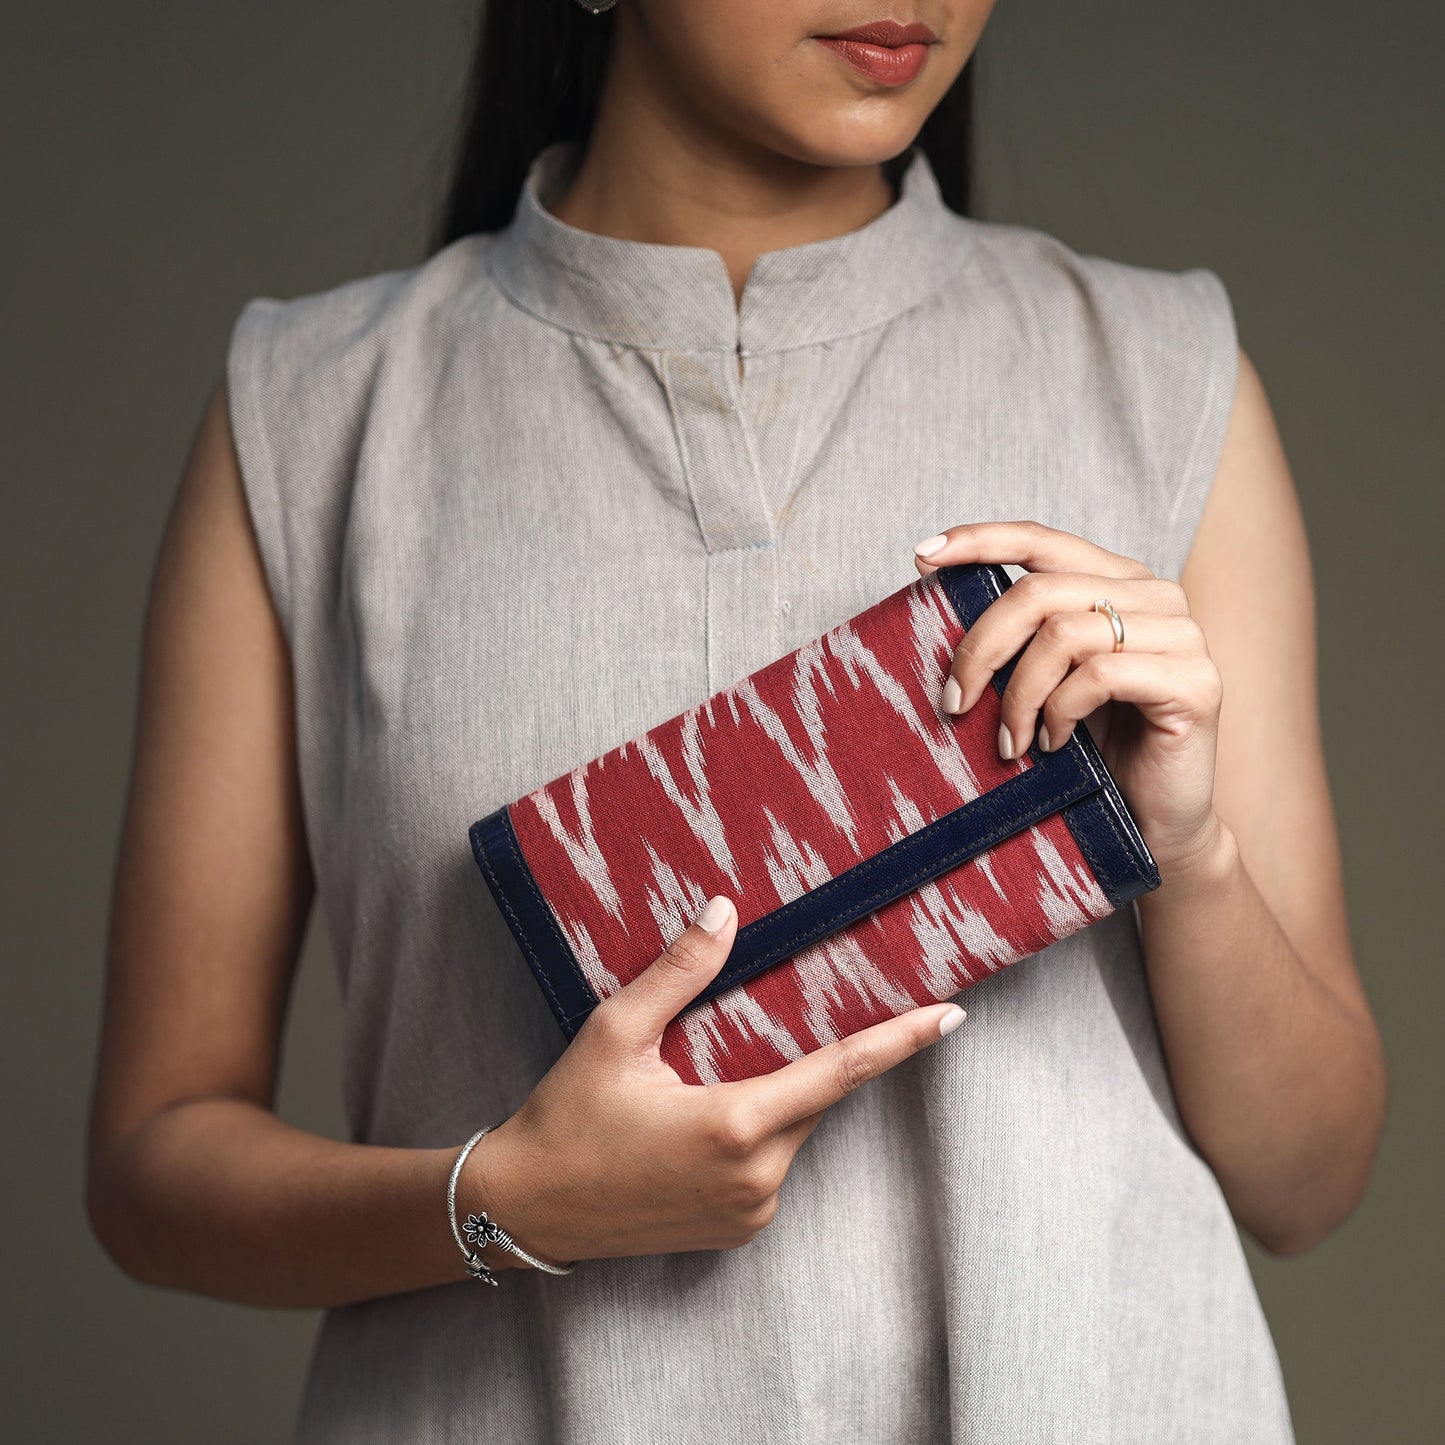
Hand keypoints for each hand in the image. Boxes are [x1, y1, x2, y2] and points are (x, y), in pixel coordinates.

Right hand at [464, 894, 965, 1266]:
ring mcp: (749, 1213)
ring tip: (700, 1084)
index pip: (840, 1071)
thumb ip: (678, 972)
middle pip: (812, 1098)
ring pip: (790, 1132)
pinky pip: (769, 1166)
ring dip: (772, 1097)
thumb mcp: (615, 1033)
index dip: (901, 1040)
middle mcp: (756, 1178)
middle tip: (762, 1028)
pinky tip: (698, 1122)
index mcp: (736, 1125)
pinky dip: (755, 1134)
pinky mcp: (735, 1231)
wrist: (526, 1209)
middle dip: (809, 1058)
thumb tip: (725, 912)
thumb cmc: (567, 1117)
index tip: (951, 1015)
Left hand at [912, 519, 1226, 876]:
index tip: (922, 556)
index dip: (979, 541)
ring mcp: (1182, 635)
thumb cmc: (1095, 750)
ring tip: (1011, 742)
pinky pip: (1100, 675)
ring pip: (1065, 635)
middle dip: (982, 648)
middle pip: (1039, 592)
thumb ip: (1017, 637)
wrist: (1155, 822)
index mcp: (1117, 582)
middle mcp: (1155, 595)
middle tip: (954, 701)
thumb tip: (936, 592)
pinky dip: (1060, 712)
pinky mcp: (1194, 681)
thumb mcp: (1045, 681)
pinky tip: (1054, 744)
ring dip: (1019, 696)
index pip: (1041, 540)